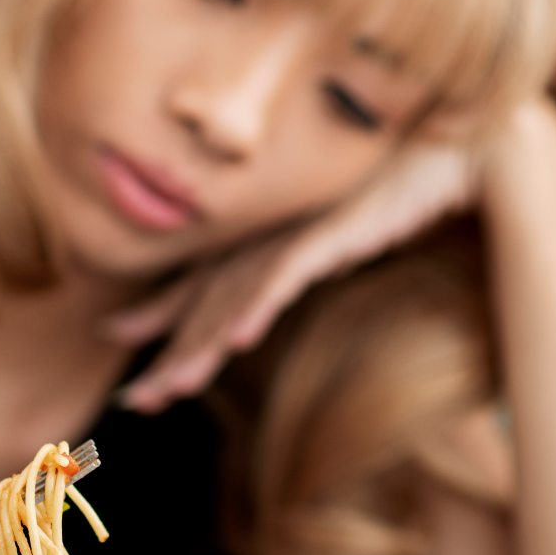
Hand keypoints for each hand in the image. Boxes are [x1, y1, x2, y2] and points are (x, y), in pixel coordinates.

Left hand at [107, 142, 479, 413]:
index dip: (156, 314)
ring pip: (234, 299)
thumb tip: (258, 313)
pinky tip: (236, 339)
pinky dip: (258, 306)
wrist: (445, 153)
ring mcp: (293, 237)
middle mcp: (265, 239)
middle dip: (169, 356)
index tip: (110, 335)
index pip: (198, 285)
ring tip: (171, 388)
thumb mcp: (328, 245)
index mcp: (260, 243)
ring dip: (201, 345)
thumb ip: (287, 272)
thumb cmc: (388, 197)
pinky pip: (285, 275)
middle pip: (205, 305)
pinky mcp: (329, 234)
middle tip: (135, 401)